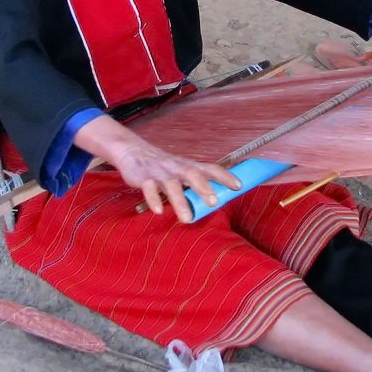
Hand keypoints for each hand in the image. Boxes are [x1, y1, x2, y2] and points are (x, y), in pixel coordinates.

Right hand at [75, 116, 239, 220]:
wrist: (133, 152)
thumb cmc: (164, 167)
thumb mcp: (182, 170)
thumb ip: (196, 183)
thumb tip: (218, 199)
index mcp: (189, 166)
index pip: (210, 168)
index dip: (225, 176)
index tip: (238, 186)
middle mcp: (177, 168)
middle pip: (192, 174)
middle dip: (204, 188)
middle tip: (214, 202)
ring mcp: (160, 173)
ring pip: (171, 185)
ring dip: (180, 202)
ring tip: (187, 219)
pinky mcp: (144, 178)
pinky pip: (149, 189)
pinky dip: (153, 200)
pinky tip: (158, 211)